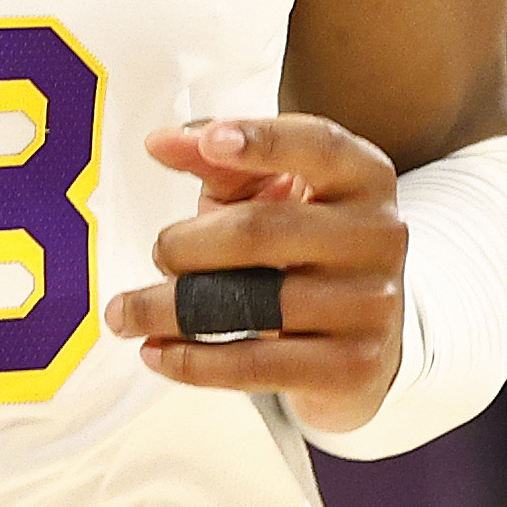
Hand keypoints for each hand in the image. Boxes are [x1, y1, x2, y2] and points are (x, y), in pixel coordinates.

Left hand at [122, 114, 406, 435]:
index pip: (318, 145)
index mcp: (364, 177)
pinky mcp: (356, 366)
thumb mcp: (267, 194)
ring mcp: (374, 304)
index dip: (264, 140)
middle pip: (264, 231)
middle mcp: (381, 235)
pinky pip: (256, 365)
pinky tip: (156, 352)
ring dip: (171, 309)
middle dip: (186, 244)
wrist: (363, 339)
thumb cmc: (301, 249)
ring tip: (126, 313)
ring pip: (253, 303)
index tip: (210, 142)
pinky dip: (193, 362)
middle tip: (157, 254)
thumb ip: (217, 161)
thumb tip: (159, 142)